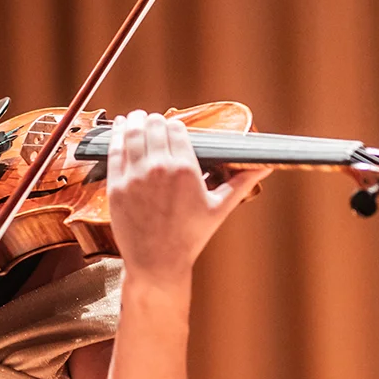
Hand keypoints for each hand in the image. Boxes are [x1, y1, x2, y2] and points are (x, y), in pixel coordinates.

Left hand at [107, 110, 268, 285]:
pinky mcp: (116, 187)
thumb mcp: (218, 208)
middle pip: (154, 127)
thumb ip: (240, 182)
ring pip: (133, 134)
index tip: (173, 127)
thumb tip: (265, 167)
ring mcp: (135, 177)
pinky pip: (114, 152)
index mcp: (185, 169)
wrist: (157, 262)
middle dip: (154, 121)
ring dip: (134, 121)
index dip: (175, 126)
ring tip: (135, 116)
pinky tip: (120, 128)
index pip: (177, 130)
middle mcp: (159, 169)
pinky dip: (117, 136)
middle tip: (152, 120)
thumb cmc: (189, 238)